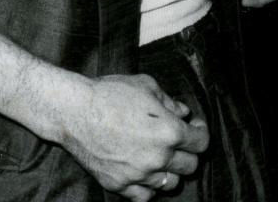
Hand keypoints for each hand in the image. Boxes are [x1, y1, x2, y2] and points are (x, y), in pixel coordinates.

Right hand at [54, 73, 208, 200]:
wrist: (76, 112)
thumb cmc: (112, 94)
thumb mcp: (148, 86)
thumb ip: (170, 102)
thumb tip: (183, 112)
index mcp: (169, 131)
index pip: (201, 143)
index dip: (200, 132)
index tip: (195, 126)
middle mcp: (158, 157)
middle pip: (190, 166)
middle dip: (188, 152)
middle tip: (180, 141)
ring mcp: (138, 175)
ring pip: (169, 184)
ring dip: (170, 171)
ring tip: (162, 157)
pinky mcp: (119, 185)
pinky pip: (144, 197)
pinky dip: (149, 188)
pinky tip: (146, 174)